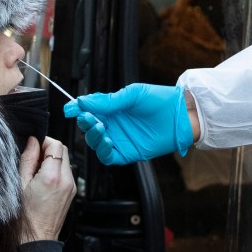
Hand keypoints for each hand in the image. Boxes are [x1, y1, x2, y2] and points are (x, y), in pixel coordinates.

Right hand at [19, 137, 75, 242]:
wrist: (37, 239)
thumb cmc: (24, 217)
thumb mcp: (19, 185)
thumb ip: (27, 159)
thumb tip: (32, 141)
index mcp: (52, 177)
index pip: (56, 145)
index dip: (43, 141)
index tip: (33, 147)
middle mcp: (66, 180)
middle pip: (63, 150)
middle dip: (48, 149)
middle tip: (33, 158)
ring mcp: (71, 187)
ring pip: (65, 160)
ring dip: (52, 159)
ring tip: (36, 171)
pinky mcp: (72, 192)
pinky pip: (66, 172)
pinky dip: (56, 169)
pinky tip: (43, 179)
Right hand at [62, 83, 193, 164]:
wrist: (181, 115)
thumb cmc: (160, 101)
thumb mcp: (132, 94)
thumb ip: (108, 100)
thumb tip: (84, 100)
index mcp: (113, 109)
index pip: (89, 111)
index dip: (78, 110)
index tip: (70, 109)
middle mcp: (114, 125)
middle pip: (89, 128)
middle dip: (85, 123)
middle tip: (86, 117)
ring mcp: (120, 139)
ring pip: (96, 143)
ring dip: (93, 136)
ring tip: (99, 127)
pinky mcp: (127, 153)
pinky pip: (109, 157)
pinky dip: (103, 151)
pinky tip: (107, 141)